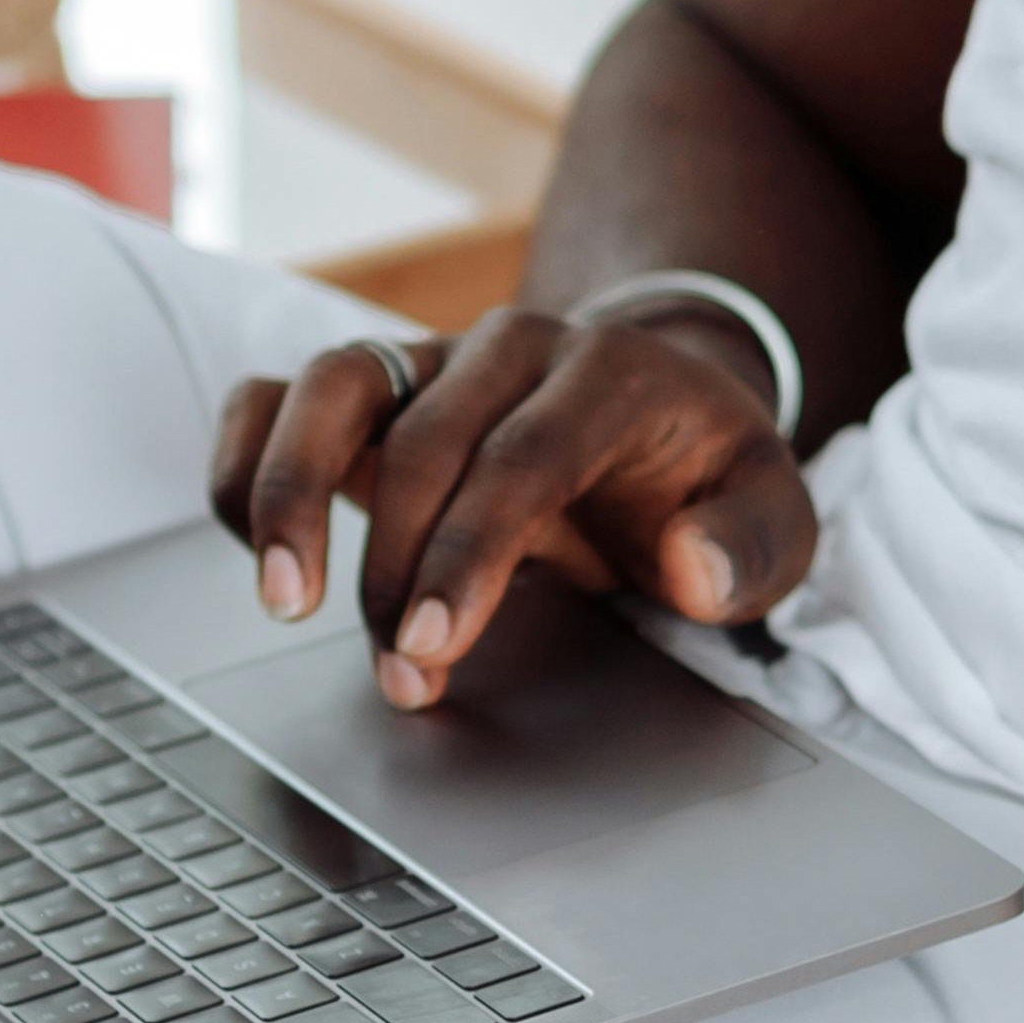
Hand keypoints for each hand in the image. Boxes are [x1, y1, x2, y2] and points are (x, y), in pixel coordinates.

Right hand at [203, 305, 817, 709]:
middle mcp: (508, 350)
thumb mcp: (774, 513)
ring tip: (282, 599)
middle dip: (397, 568)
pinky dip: (249, 463)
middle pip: (422, 439)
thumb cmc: (705, 477)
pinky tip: (256, 549)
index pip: (522, 458)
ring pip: (329, 385)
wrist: (664, 408)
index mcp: (608, 374)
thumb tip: (689, 570)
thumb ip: (750, 545)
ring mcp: (430, 360)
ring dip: (289, 491)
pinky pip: (276, 397)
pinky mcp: (372, 389)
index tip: (433, 642)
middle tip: (401, 673)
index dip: (469, 553)